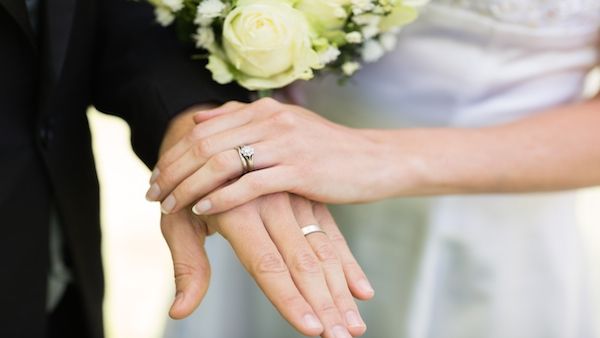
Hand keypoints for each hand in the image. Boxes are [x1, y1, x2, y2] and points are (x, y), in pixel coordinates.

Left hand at [147, 98, 385, 215]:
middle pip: (206, 144)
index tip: (157, 174)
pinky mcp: (300, 171)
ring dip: (189, 185)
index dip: (175, 153)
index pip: (204, 129)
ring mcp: (286, 144)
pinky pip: (250, 184)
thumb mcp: (286, 127)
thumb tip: (202, 120)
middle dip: (173, 170)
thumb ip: (245, 121)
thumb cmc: (327, 150)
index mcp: (264, 110)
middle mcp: (271, 121)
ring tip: (170, 205)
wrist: (375, 160)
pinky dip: (222, 197)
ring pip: (222, 163)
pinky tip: (203, 210)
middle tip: (153, 192)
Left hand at [162, 194, 373, 336]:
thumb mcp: (180, 223)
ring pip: (322, 252)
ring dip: (340, 292)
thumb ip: (188, 266)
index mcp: (238, 211)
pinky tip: (363, 293)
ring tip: (355, 328)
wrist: (210, 136)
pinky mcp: (307, 196)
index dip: (290, 299)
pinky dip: (347, 266)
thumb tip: (179, 313)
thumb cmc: (189, 186)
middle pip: (303, 262)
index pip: (267, 264)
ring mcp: (293, 198)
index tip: (312, 330)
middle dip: (325, 305)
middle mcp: (271, 203)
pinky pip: (331, 236)